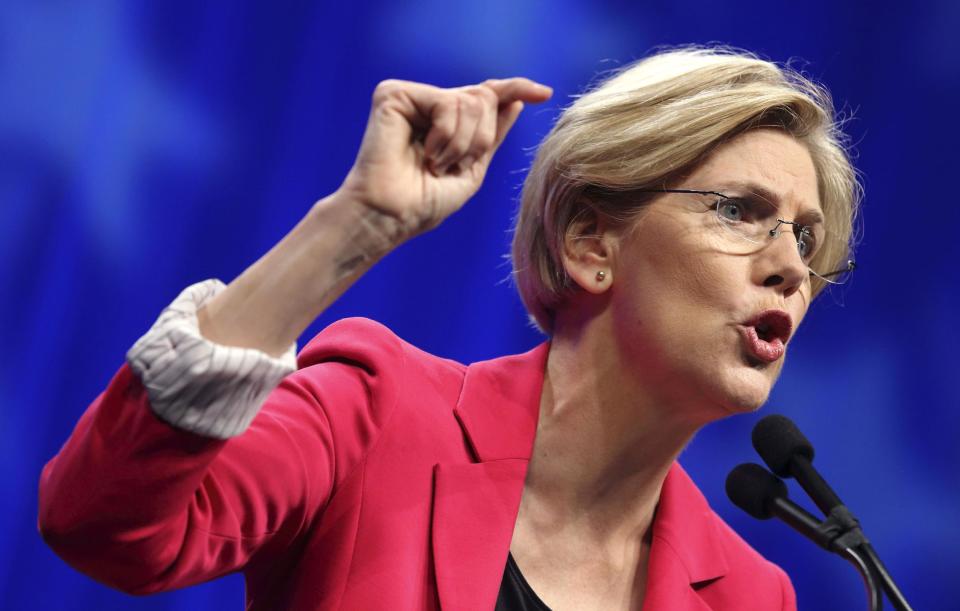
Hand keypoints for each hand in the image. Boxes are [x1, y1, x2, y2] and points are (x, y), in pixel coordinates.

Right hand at [338, 77, 552, 238]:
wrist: (392, 217)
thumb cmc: (424, 203)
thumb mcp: (472, 168)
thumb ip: (490, 134)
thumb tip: (515, 100)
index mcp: (445, 120)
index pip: (486, 96)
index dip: (515, 89)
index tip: (544, 93)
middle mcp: (428, 103)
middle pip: (485, 97)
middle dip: (481, 139)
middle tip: (453, 166)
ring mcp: (412, 96)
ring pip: (472, 100)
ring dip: (464, 144)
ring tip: (436, 164)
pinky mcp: (394, 94)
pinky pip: (449, 103)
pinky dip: (447, 136)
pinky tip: (427, 154)